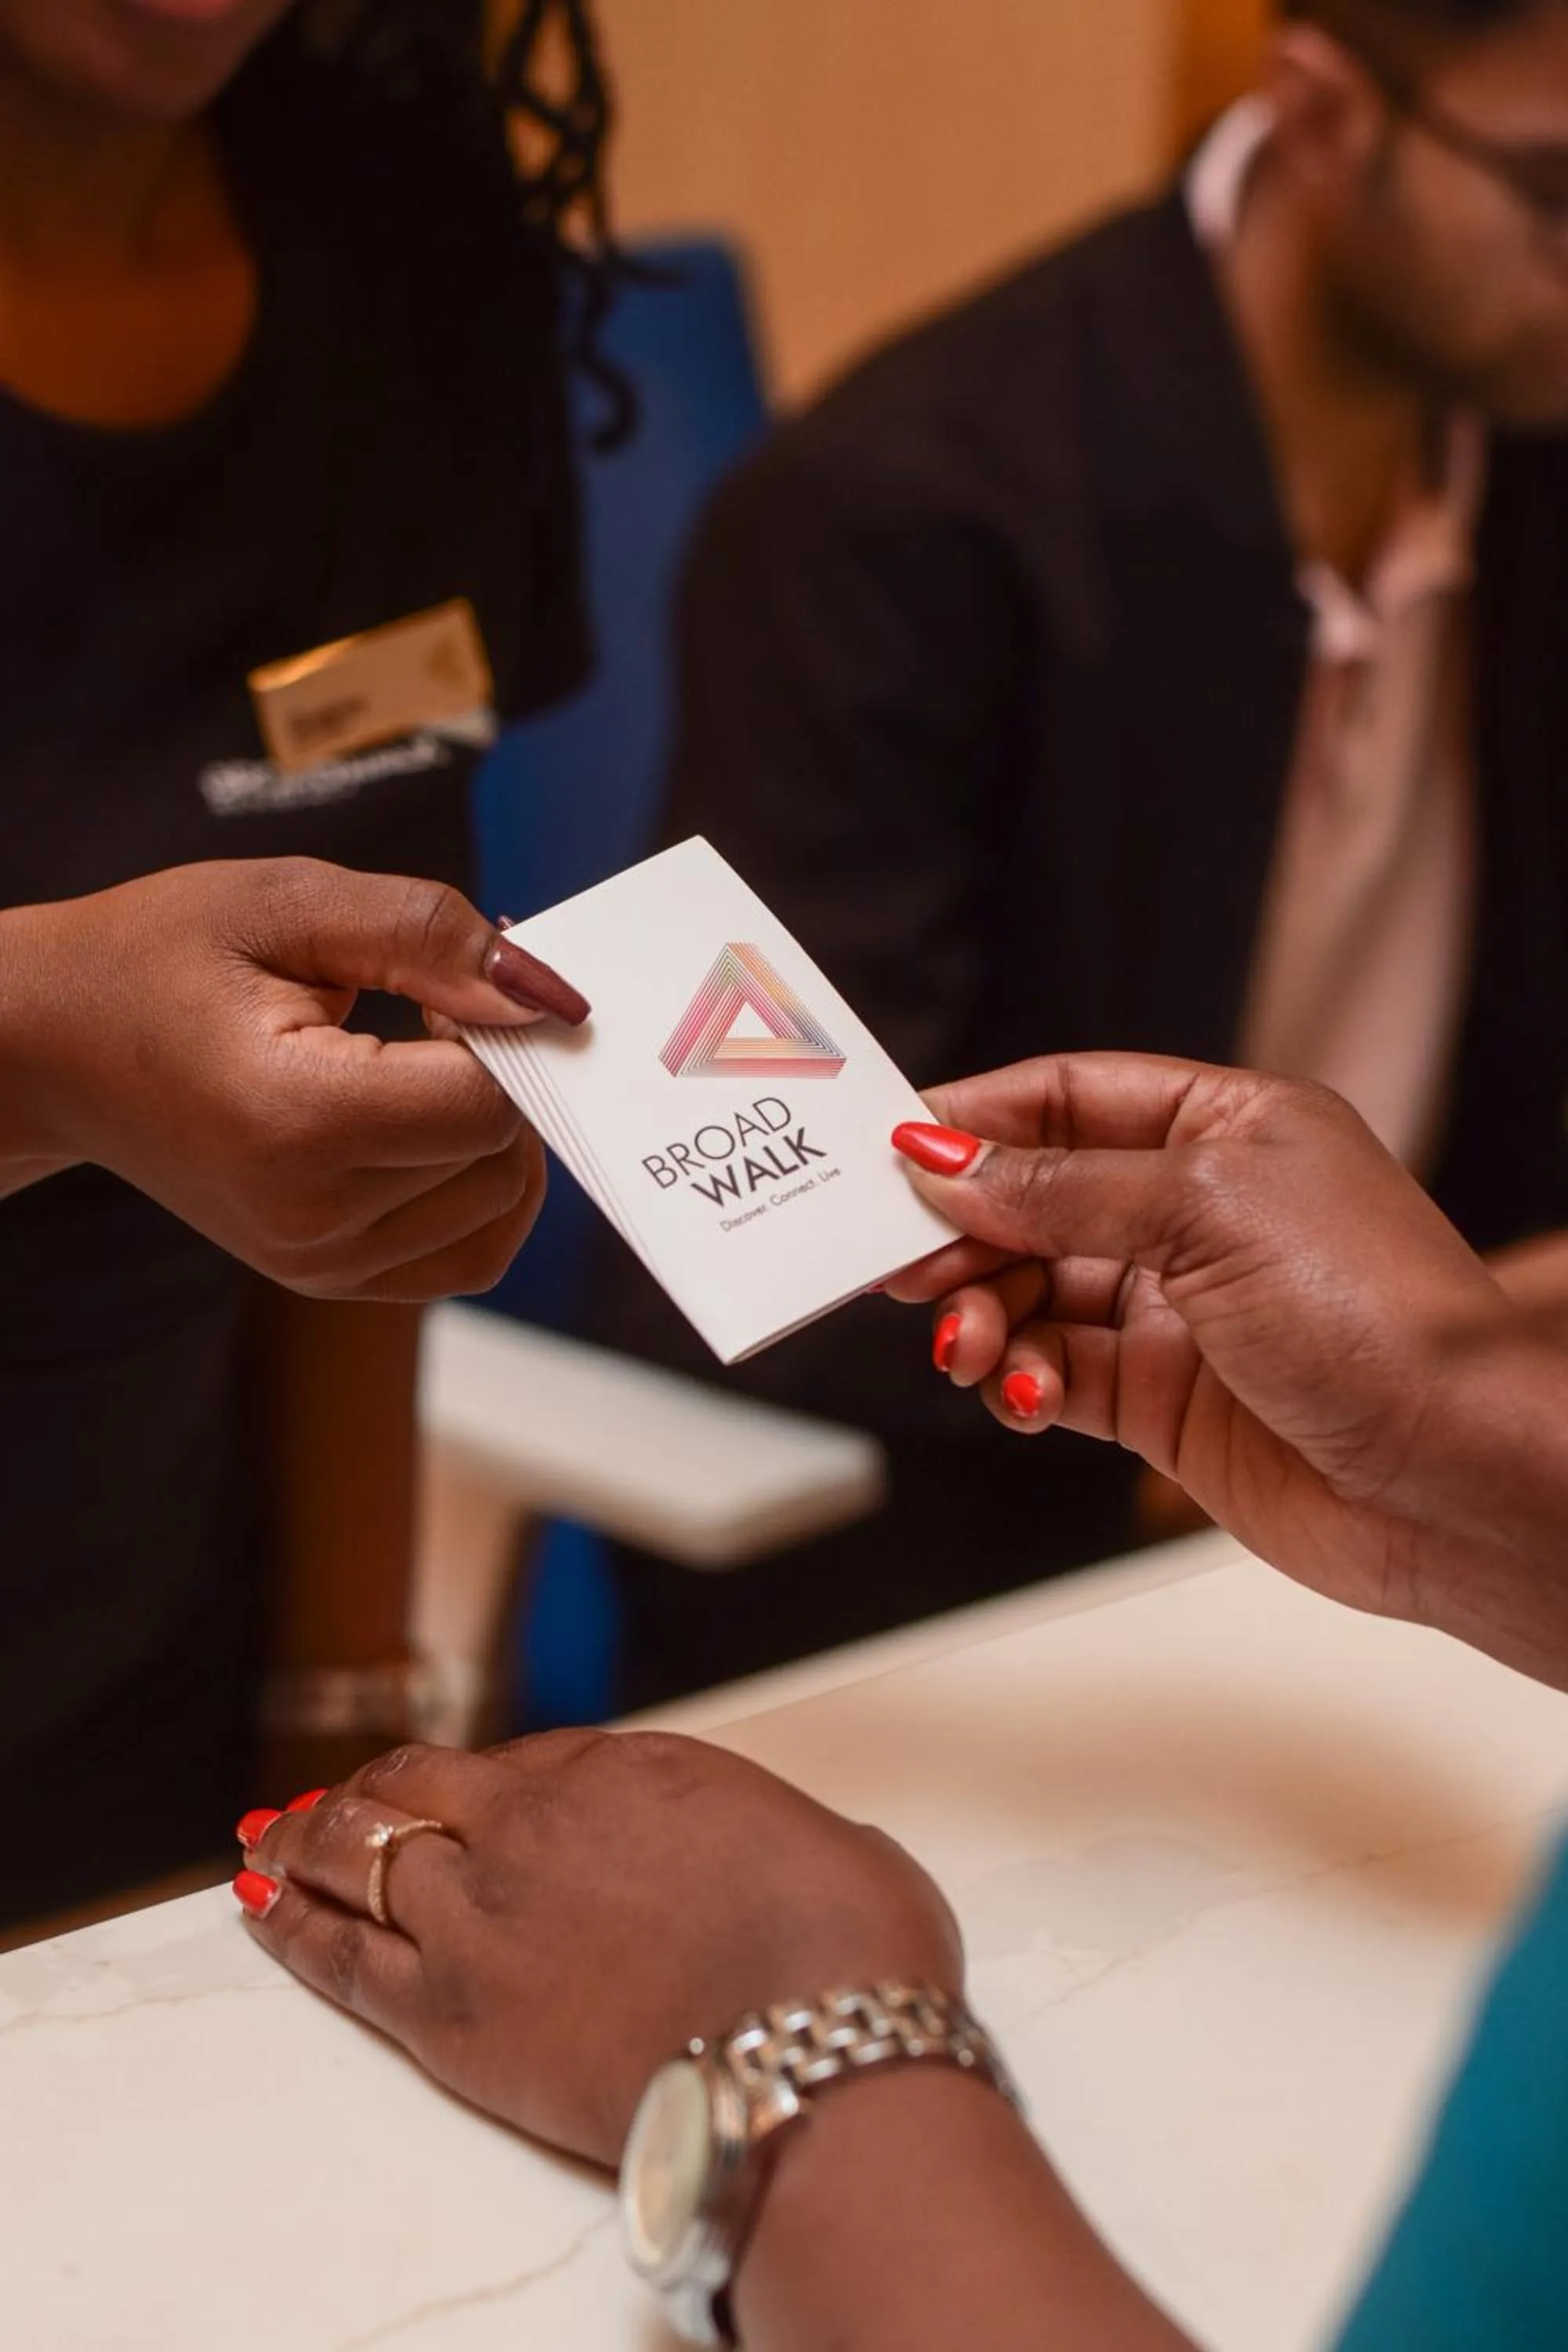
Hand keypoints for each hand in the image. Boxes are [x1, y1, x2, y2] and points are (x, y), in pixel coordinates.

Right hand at [4, 858, 586, 1299]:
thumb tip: (546, 992)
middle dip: (504, 1076)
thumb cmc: (158, 959)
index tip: (447, 985)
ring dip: (494, 1129)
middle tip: (431, 1010)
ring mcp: (317, 1263)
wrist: (54, 1048)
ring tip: (415, 1063)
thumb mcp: (288, 903)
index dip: (501, 1034)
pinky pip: (468, 1255)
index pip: (483, 1105)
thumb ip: (427, 935)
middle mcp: (309, 1218)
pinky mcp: (327, 1278)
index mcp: (292, 1122)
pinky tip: (431, 1121)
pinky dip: (482, 1189)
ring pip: (499, 1208)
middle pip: (501, 1159)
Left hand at [236, 1731, 962, 2167]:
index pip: (528, 1761)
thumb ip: (776, 1850)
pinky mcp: (449, 2014)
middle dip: (373, 1789)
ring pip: (359, 1851)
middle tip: (336, 1799)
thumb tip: (800, 1866)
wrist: (810, 2053)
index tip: (473, 1797)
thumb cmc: (844, 1955)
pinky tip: (258, 1905)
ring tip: (270, 1842)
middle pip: (421, 1785)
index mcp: (632, 1770)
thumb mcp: (832, 1853)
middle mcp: (539, 1823)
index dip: (492, 1784)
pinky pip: (340, 1952)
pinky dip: (289, 1921)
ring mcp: (484, 1912)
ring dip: (308, 1842)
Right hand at [887, 1055, 1520, 1635]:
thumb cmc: (1376, 1316)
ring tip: (973, 1345)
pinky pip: (1059, 1375)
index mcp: (1227, 1128)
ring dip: (986, 1317)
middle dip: (963, 1234)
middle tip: (901, 1266)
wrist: (1454, 1475)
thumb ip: (1061, 1187)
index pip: (1068, 1100)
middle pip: (1035, 1202)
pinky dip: (1025, 1382)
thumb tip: (945, 1164)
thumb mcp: (1205, 1208)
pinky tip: (1026, 1391)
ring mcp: (1182, 1311)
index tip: (892, 1154)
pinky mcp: (1168, 1401)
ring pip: (1035, 1295)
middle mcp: (1200, 1213)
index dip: (976, 1123)